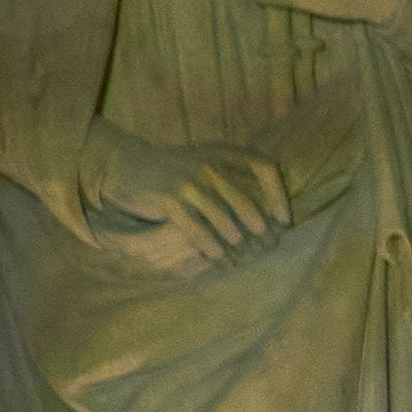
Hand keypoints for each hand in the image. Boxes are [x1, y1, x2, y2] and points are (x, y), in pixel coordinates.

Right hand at [85, 126, 292, 262]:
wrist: (128, 165)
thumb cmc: (176, 172)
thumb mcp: (206, 163)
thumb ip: (234, 178)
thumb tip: (270, 215)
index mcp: (223, 152)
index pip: (265, 167)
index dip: (279, 195)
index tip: (284, 221)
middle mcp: (209, 163)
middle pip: (247, 200)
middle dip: (259, 228)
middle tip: (266, 245)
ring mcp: (189, 181)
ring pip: (224, 219)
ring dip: (236, 242)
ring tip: (240, 257)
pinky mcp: (170, 199)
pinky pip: (199, 231)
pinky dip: (211, 248)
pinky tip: (218, 258)